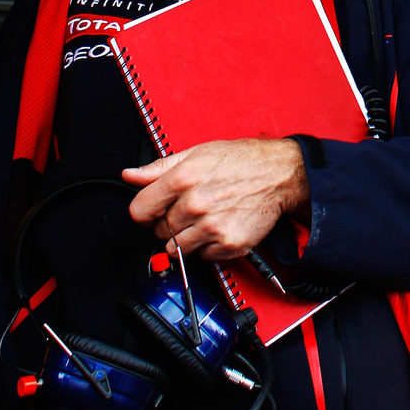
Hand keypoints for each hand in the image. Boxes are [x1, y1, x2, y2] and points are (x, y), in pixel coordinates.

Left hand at [121, 136, 310, 260]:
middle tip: (190, 209)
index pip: (139, 210)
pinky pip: (203, 256)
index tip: (153, 210)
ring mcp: (212, 227)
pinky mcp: (228, 244)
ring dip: (186, 237)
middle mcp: (195, 205)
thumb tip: (131, 175)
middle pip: (159, 230)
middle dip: (169, 222)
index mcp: (183, 179)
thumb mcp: (197, 154)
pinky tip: (219, 226)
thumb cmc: (241, 161)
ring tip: (204, 219)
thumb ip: (159, 168)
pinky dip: (208, 246)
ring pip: (177, 248)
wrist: (279, 174)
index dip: (145, 211)